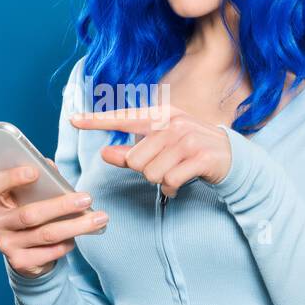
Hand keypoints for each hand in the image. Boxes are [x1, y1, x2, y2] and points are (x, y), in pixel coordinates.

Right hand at [0, 158, 108, 277]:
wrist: (22, 248)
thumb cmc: (28, 209)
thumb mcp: (28, 194)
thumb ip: (39, 180)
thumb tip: (52, 169)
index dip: (13, 178)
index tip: (36, 171)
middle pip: (30, 214)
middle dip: (62, 206)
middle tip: (87, 198)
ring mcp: (5, 245)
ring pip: (46, 234)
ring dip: (76, 226)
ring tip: (99, 219)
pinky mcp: (19, 262)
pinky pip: (50, 252)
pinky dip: (67, 243)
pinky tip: (79, 235)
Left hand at [69, 105, 231, 197]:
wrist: (231, 158)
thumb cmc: (189, 151)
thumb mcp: (160, 147)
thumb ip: (131, 151)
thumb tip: (104, 154)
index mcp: (161, 116)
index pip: (123, 118)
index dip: (97, 121)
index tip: (73, 120)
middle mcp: (172, 123)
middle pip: (135, 158)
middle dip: (145, 170)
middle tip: (164, 166)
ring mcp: (187, 139)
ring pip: (151, 172)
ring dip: (160, 180)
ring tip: (175, 172)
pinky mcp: (199, 157)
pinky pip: (169, 181)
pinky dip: (173, 188)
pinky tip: (182, 182)